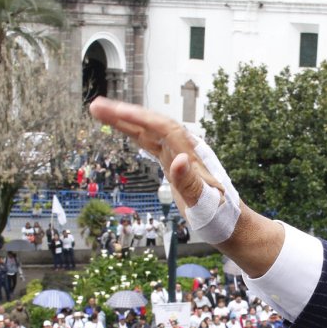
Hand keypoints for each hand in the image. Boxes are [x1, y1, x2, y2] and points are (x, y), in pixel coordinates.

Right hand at [88, 98, 233, 237]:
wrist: (230, 222)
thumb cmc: (220, 215)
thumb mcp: (205, 204)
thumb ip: (191, 183)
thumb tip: (179, 160)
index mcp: (192, 154)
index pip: (163, 128)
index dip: (140, 118)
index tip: (117, 111)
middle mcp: (184, 149)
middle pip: (151, 124)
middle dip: (124, 114)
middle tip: (96, 105)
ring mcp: (178, 155)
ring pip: (148, 132)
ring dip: (124, 120)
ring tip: (98, 111)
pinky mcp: (174, 164)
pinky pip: (150, 144)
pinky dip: (134, 134)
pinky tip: (121, 127)